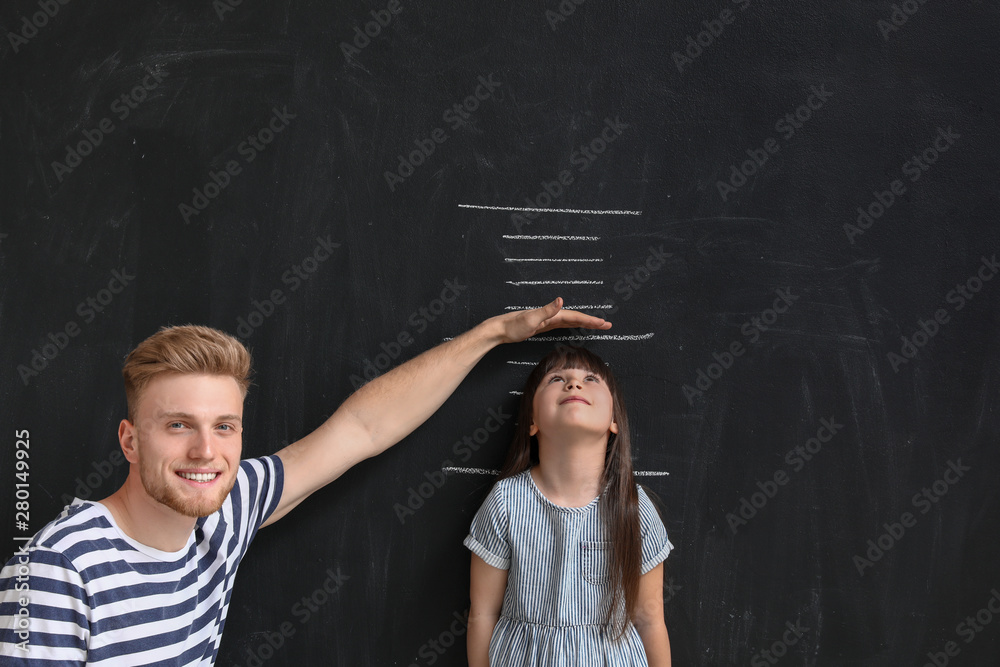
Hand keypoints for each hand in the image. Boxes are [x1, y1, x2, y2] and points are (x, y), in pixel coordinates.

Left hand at [495, 297, 611, 343]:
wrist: (501, 329)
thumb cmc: (514, 325)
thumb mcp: (531, 319)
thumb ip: (547, 310)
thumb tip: (560, 300)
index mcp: (552, 313)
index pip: (576, 317)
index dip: (590, 320)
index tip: (603, 323)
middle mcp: (552, 314)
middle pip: (577, 318)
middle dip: (592, 321)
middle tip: (608, 325)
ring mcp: (549, 320)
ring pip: (572, 320)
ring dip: (585, 323)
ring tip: (598, 325)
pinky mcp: (544, 325)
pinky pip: (564, 324)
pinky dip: (574, 325)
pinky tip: (577, 326)